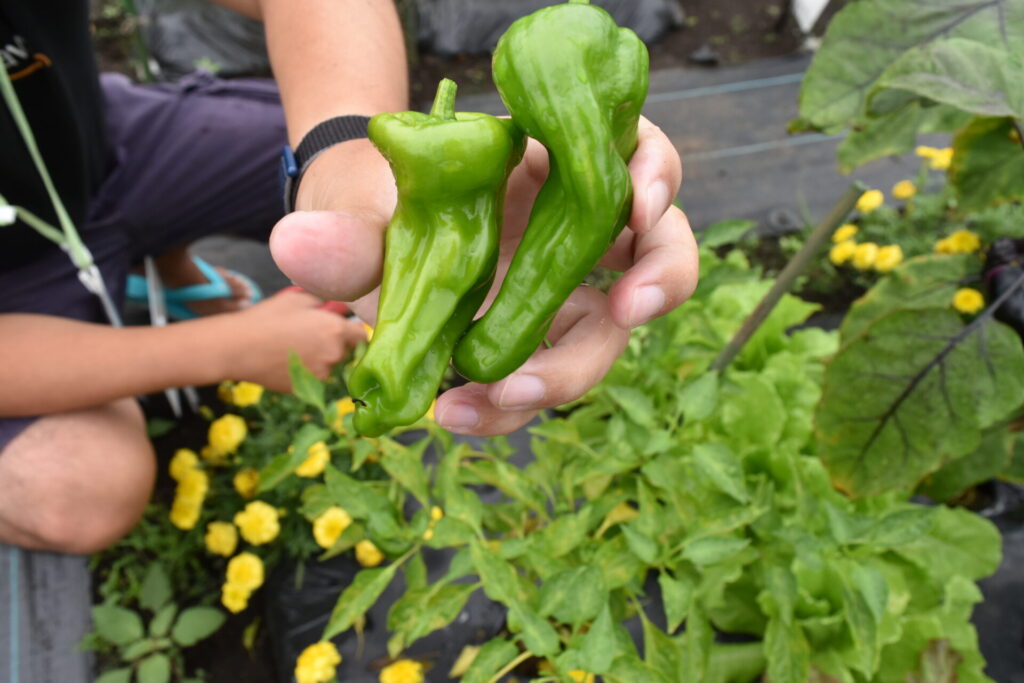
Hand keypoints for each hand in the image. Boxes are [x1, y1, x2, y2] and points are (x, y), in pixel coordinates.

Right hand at [224, 289, 366, 392]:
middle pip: (345, 351)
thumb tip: (333, 305)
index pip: (362, 335)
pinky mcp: (306, 389)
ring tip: (293, 348)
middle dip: (334, 344)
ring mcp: (320, 376)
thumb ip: (323, 302)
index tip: (342, 328)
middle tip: (309, 336)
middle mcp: (334, 355)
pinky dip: (305, 372)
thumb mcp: (298, 299)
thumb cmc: (267, 318)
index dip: (352, 331)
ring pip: (329, 366)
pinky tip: (285, 361)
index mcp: (336, 331)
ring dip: (319, 359)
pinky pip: (313, 379)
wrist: (237, 348)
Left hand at [269, 117, 697, 434]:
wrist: (363, 242)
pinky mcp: (540, 343)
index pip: (638, 153)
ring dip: (569, 372)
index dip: (655, 174)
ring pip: (610, 332)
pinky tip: (452, 411)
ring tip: (499, 398)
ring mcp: (567, 291)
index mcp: (557, 166)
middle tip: (626, 312)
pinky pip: (542, 380)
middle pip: (658, 250)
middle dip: (658, 282)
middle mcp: (579, 230)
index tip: (639, 205)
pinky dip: (508, 406)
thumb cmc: (381, 202)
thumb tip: (297, 245)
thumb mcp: (365, 208)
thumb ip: (347, 231)